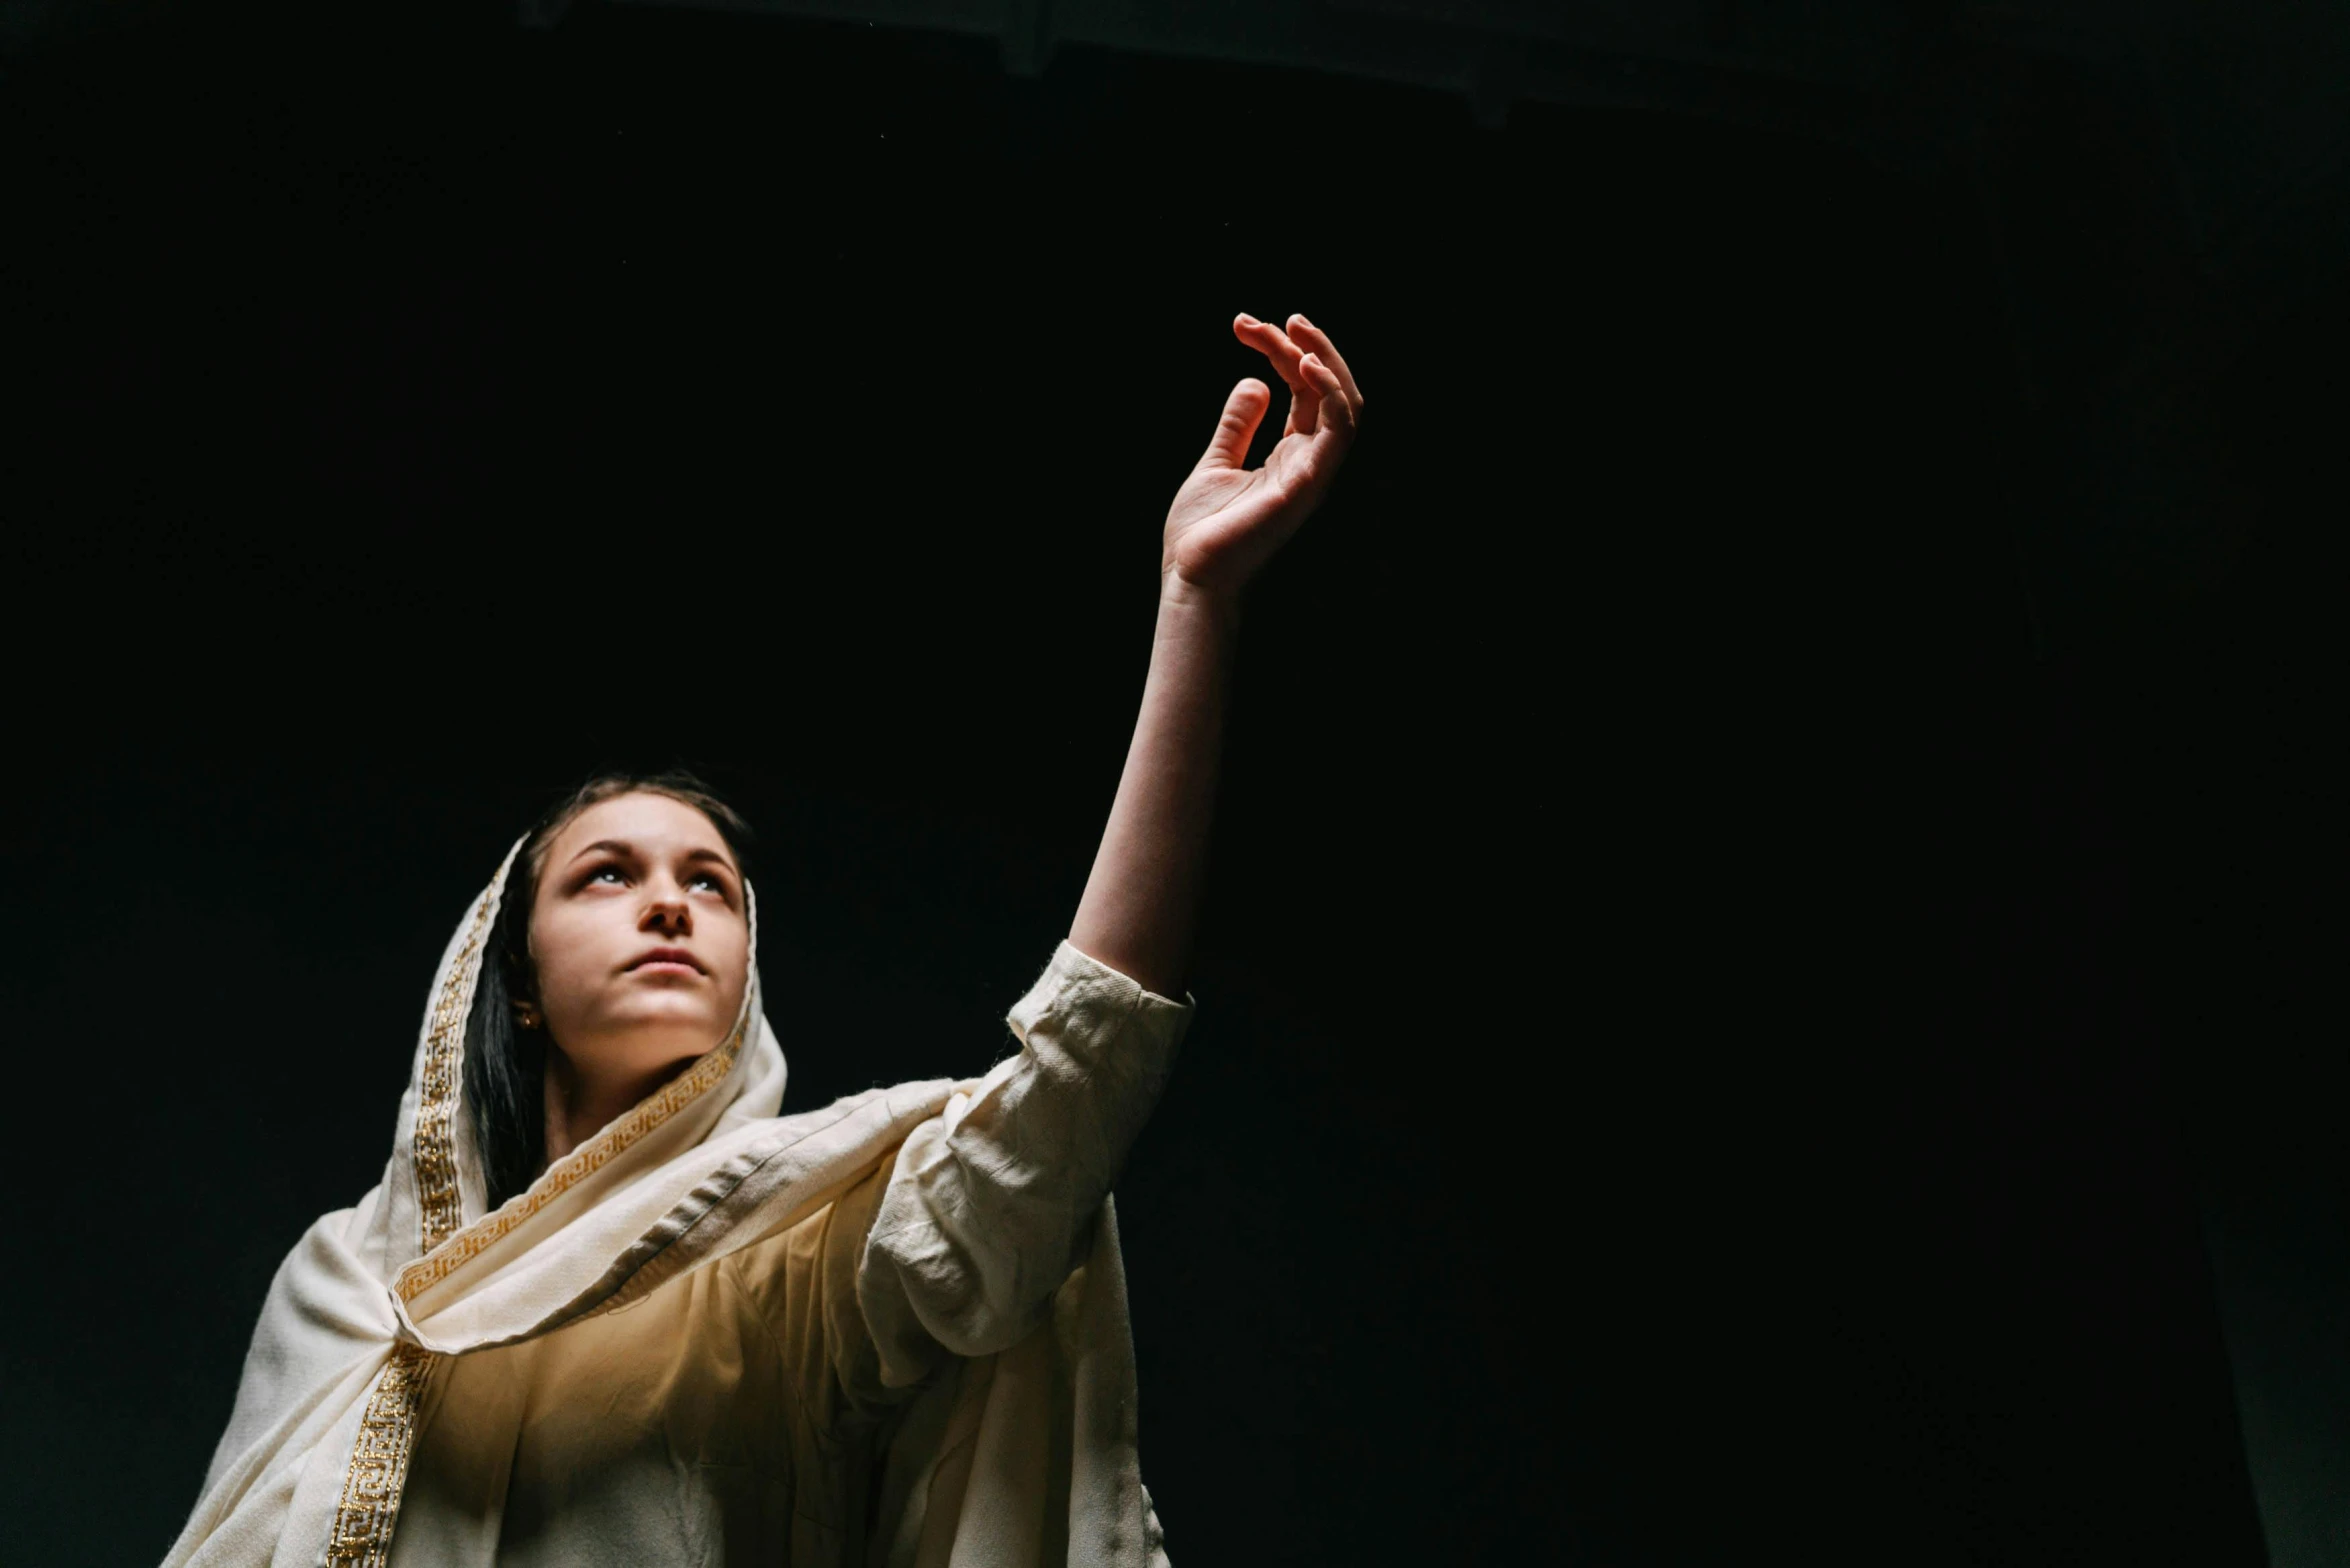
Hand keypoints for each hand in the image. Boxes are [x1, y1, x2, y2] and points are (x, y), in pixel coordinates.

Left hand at [1161, 313, 1364, 597]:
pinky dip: (1330, 394)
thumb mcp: (1216, 462)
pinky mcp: (1308, 484)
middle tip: (1277, 318)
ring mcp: (1314, 473)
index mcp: (1291, 455)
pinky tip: (1305, 365)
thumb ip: (1238, 425)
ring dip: (1325, 359)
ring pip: (1345, 404)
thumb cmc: (1202, 532)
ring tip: (1295, 327)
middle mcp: (1309, 461)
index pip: (1303, 389)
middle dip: (1306, 346)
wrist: (1192, 575)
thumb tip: (1252, 382)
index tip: (1244, 325)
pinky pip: (1339, 432)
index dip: (1281, 350)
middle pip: (1328, 390)